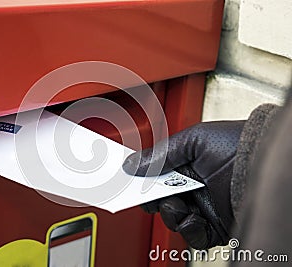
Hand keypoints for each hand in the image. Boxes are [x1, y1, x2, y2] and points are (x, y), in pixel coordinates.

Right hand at [122, 121, 244, 248]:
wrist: (266, 163)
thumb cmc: (239, 144)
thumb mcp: (193, 140)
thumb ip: (160, 154)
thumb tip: (132, 164)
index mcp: (186, 164)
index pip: (156, 175)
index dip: (142, 179)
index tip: (128, 181)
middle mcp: (194, 186)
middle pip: (160, 199)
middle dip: (153, 199)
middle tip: (153, 194)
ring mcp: (204, 206)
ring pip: (173, 219)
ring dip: (171, 214)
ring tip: (178, 204)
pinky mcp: (216, 226)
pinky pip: (194, 235)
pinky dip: (190, 229)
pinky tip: (194, 217)